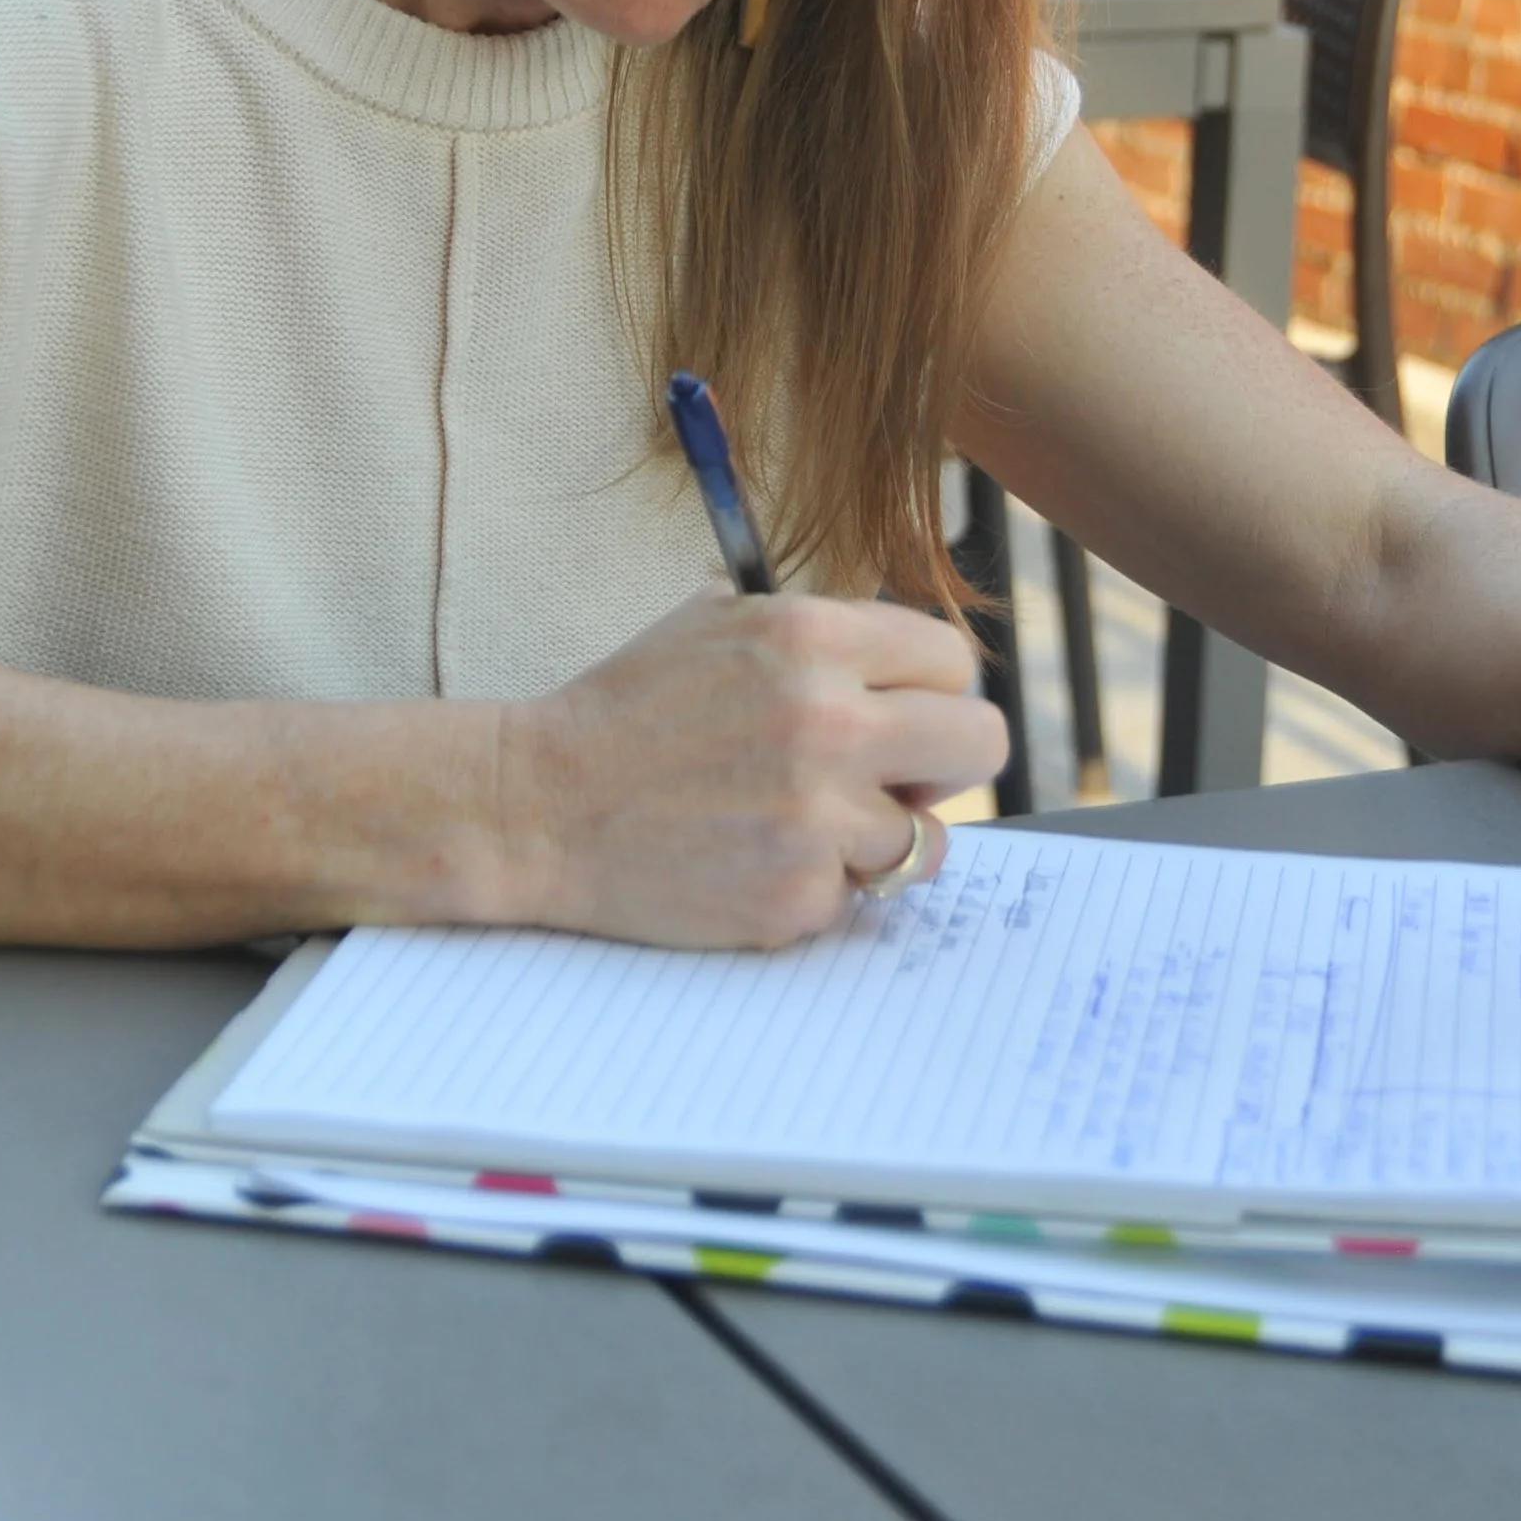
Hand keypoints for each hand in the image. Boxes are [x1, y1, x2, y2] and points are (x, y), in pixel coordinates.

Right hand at [493, 591, 1006, 946]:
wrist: (540, 805)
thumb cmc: (630, 710)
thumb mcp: (722, 625)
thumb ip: (824, 637)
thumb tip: (915, 670)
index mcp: (812, 637)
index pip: (953, 662)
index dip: (933, 692)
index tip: (906, 715)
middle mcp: (827, 721)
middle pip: (980, 742)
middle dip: (945, 764)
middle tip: (899, 778)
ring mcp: (816, 816)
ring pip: (926, 837)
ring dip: (880, 838)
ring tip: (805, 823)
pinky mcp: (795, 894)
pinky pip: (856, 896)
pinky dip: (818, 886)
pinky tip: (755, 860)